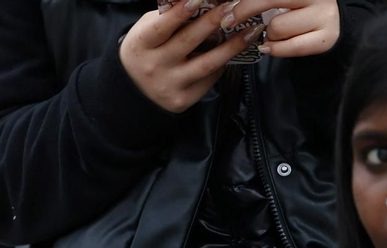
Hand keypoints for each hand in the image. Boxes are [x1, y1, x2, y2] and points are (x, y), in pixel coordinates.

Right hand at [120, 0, 259, 113]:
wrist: (134, 90)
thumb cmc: (147, 50)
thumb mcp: (148, 30)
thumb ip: (169, 16)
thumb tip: (203, 1)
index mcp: (141, 45)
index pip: (161, 27)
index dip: (180, 13)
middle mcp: (153, 67)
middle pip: (188, 42)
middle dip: (213, 21)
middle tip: (233, 6)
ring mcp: (168, 85)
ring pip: (206, 64)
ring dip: (233, 45)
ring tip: (252, 30)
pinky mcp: (182, 100)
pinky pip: (208, 79)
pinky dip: (222, 63)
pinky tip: (234, 52)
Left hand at [238, 0, 339, 57]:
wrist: (333, 23)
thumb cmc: (300, 9)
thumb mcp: (284, 2)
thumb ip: (266, 2)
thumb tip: (232, 3)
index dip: (246, 1)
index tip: (227, 9)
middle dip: (245, 10)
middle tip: (229, 21)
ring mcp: (326, 15)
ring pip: (276, 27)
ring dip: (268, 34)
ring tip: (274, 32)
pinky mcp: (327, 37)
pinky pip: (288, 47)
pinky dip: (275, 49)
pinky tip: (270, 46)